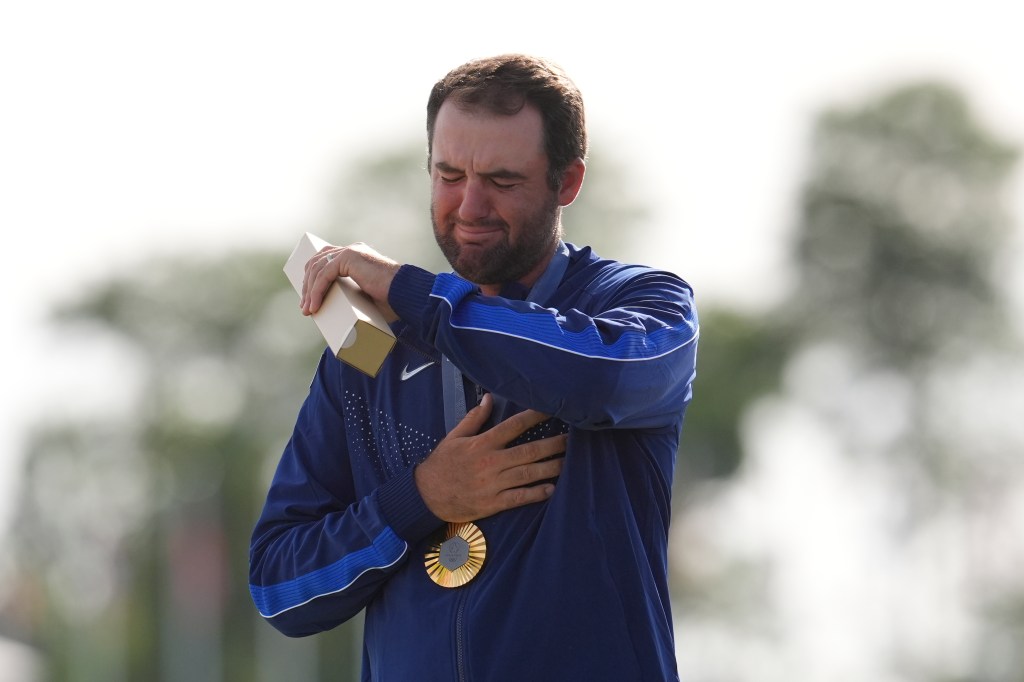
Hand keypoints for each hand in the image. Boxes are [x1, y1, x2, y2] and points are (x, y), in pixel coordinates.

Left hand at [301, 242, 400, 319]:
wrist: (406, 294)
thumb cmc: (394, 301)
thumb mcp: (368, 298)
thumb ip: (354, 298)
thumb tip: (341, 317)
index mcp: (357, 256)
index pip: (326, 260)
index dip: (313, 278)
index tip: (309, 299)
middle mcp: (353, 249)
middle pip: (318, 262)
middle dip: (307, 285)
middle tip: (305, 307)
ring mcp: (351, 251)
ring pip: (318, 268)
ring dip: (309, 291)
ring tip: (308, 310)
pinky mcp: (350, 257)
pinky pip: (324, 274)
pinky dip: (317, 291)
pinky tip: (314, 306)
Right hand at [414, 394, 566, 522]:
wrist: (426, 495)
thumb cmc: (441, 464)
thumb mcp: (454, 437)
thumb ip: (473, 418)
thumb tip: (489, 398)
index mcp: (482, 443)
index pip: (514, 426)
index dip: (535, 416)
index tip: (552, 410)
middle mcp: (491, 462)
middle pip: (528, 451)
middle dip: (552, 444)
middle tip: (571, 440)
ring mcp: (493, 484)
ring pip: (528, 474)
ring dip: (551, 467)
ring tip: (568, 462)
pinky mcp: (493, 503)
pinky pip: (519, 497)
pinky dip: (536, 493)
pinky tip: (551, 489)